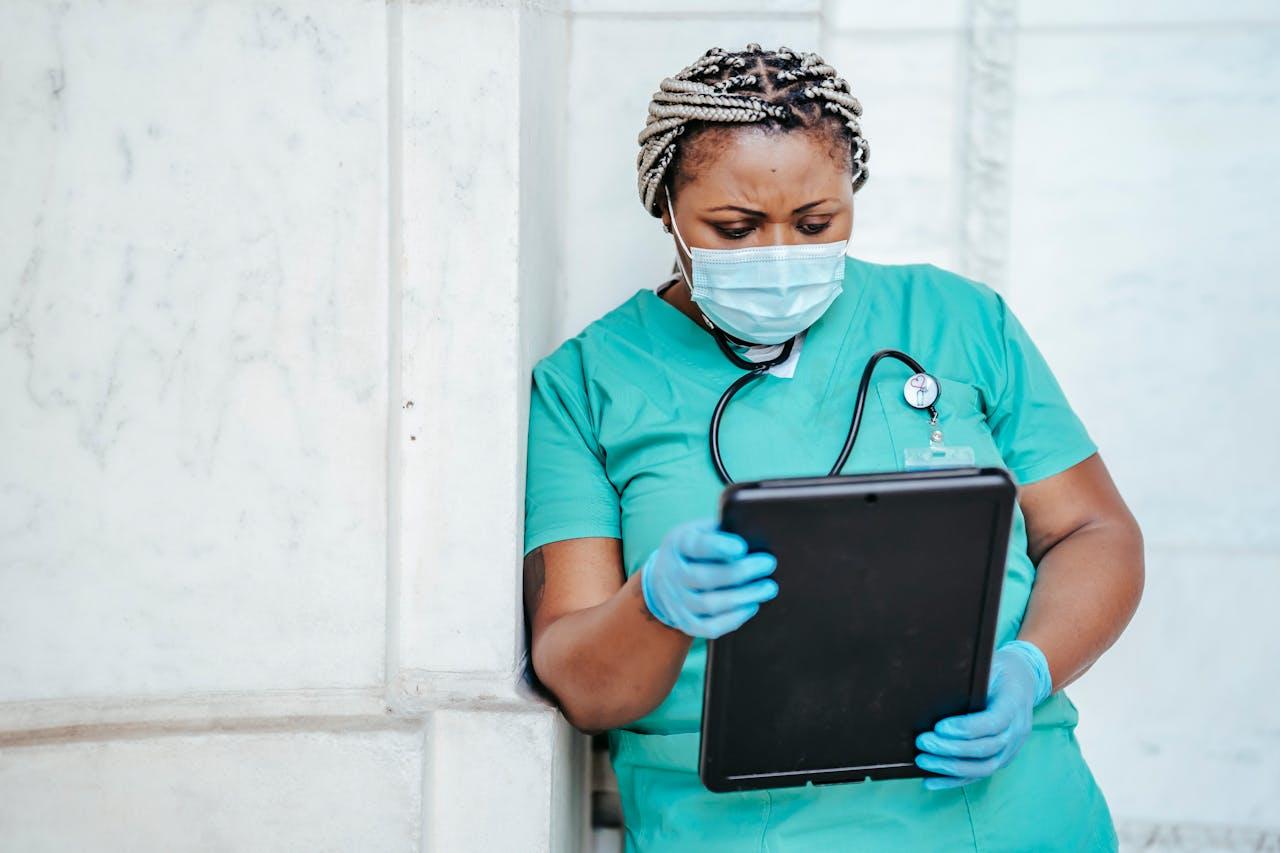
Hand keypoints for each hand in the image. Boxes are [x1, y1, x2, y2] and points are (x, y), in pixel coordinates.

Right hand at [640, 517, 778, 638]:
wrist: (664, 579)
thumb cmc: (695, 549)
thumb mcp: (700, 530)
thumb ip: (721, 529)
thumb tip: (755, 530)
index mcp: (678, 544)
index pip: (695, 546)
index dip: (718, 547)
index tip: (742, 547)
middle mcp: (673, 574)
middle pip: (706, 577)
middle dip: (742, 572)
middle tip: (769, 564)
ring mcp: (677, 601)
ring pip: (710, 604)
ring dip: (743, 597)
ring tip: (768, 588)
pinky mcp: (685, 622)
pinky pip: (708, 628)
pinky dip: (732, 620)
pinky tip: (751, 606)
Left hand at [914, 639, 1052, 789]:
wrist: (1022, 680)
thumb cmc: (998, 671)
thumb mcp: (988, 664)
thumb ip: (968, 677)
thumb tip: (932, 683)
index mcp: (1014, 703)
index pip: (994, 722)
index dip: (967, 728)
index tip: (939, 727)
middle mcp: (1017, 730)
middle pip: (986, 748)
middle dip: (951, 749)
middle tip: (923, 742)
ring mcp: (1012, 748)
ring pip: (984, 767)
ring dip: (951, 768)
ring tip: (923, 761)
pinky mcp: (1002, 759)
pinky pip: (979, 775)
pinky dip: (954, 781)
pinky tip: (930, 781)